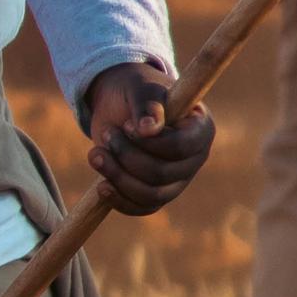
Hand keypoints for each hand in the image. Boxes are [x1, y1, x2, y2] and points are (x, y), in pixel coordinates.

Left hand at [82, 60, 211, 216]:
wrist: (120, 104)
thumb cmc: (136, 91)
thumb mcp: (140, 88)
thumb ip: (147, 103)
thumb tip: (148, 129)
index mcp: (201, 129)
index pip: (181, 147)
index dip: (150, 143)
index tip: (127, 125)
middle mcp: (194, 158)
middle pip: (163, 174)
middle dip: (127, 156)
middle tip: (108, 133)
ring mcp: (177, 180)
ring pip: (151, 195)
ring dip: (118, 177)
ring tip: (95, 154)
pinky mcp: (157, 194)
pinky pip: (142, 208)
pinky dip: (119, 200)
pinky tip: (102, 186)